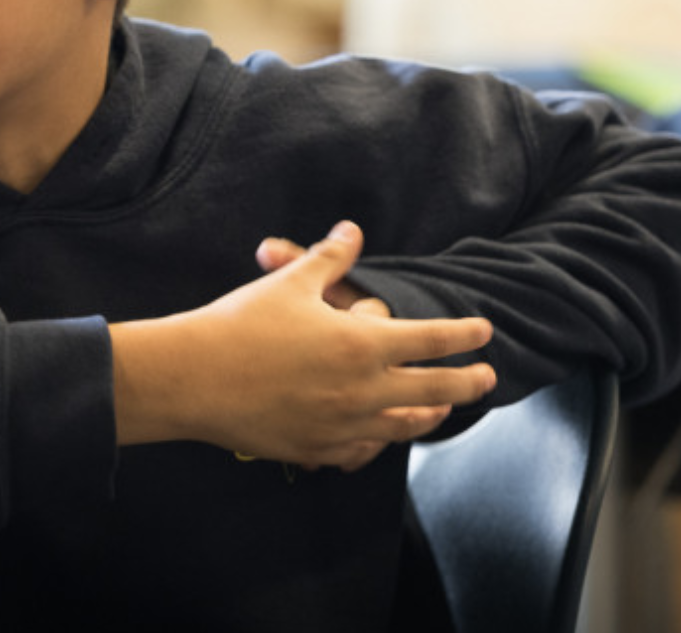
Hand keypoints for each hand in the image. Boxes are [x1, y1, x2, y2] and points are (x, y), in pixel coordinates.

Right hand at [112, 222, 494, 470]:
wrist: (193, 379)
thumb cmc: (241, 324)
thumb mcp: (291, 281)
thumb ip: (330, 257)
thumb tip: (353, 230)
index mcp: (362, 344)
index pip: (431, 339)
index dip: (463, 334)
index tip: (483, 331)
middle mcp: (362, 391)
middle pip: (433, 391)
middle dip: (467, 384)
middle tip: (487, 378)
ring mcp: (341, 426)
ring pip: (402, 426)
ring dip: (429, 415)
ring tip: (442, 410)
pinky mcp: (315, 449)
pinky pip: (361, 450)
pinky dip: (379, 441)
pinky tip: (381, 435)